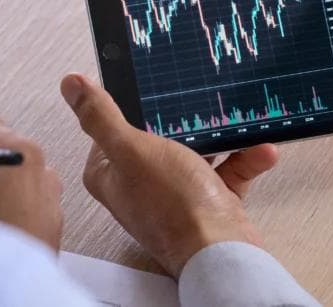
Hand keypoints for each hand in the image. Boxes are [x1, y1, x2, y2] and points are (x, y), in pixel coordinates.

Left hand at [60, 73, 278, 276]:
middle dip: (186, 120)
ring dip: (222, 137)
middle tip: (200, 101)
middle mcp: (141, 186)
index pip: (112, 129)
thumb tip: (71, 85)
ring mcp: (177, 194)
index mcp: (111, 174)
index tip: (152, 88)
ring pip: (198, 153)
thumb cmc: (172, 204)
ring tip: (237, 122)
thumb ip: (102, 116)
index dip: (132, 107)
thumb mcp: (132, 149)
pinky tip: (261, 149)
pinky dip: (245, 159)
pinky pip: (228, 171)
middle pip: (160, 138)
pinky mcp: (209, 202)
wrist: (219, 247)